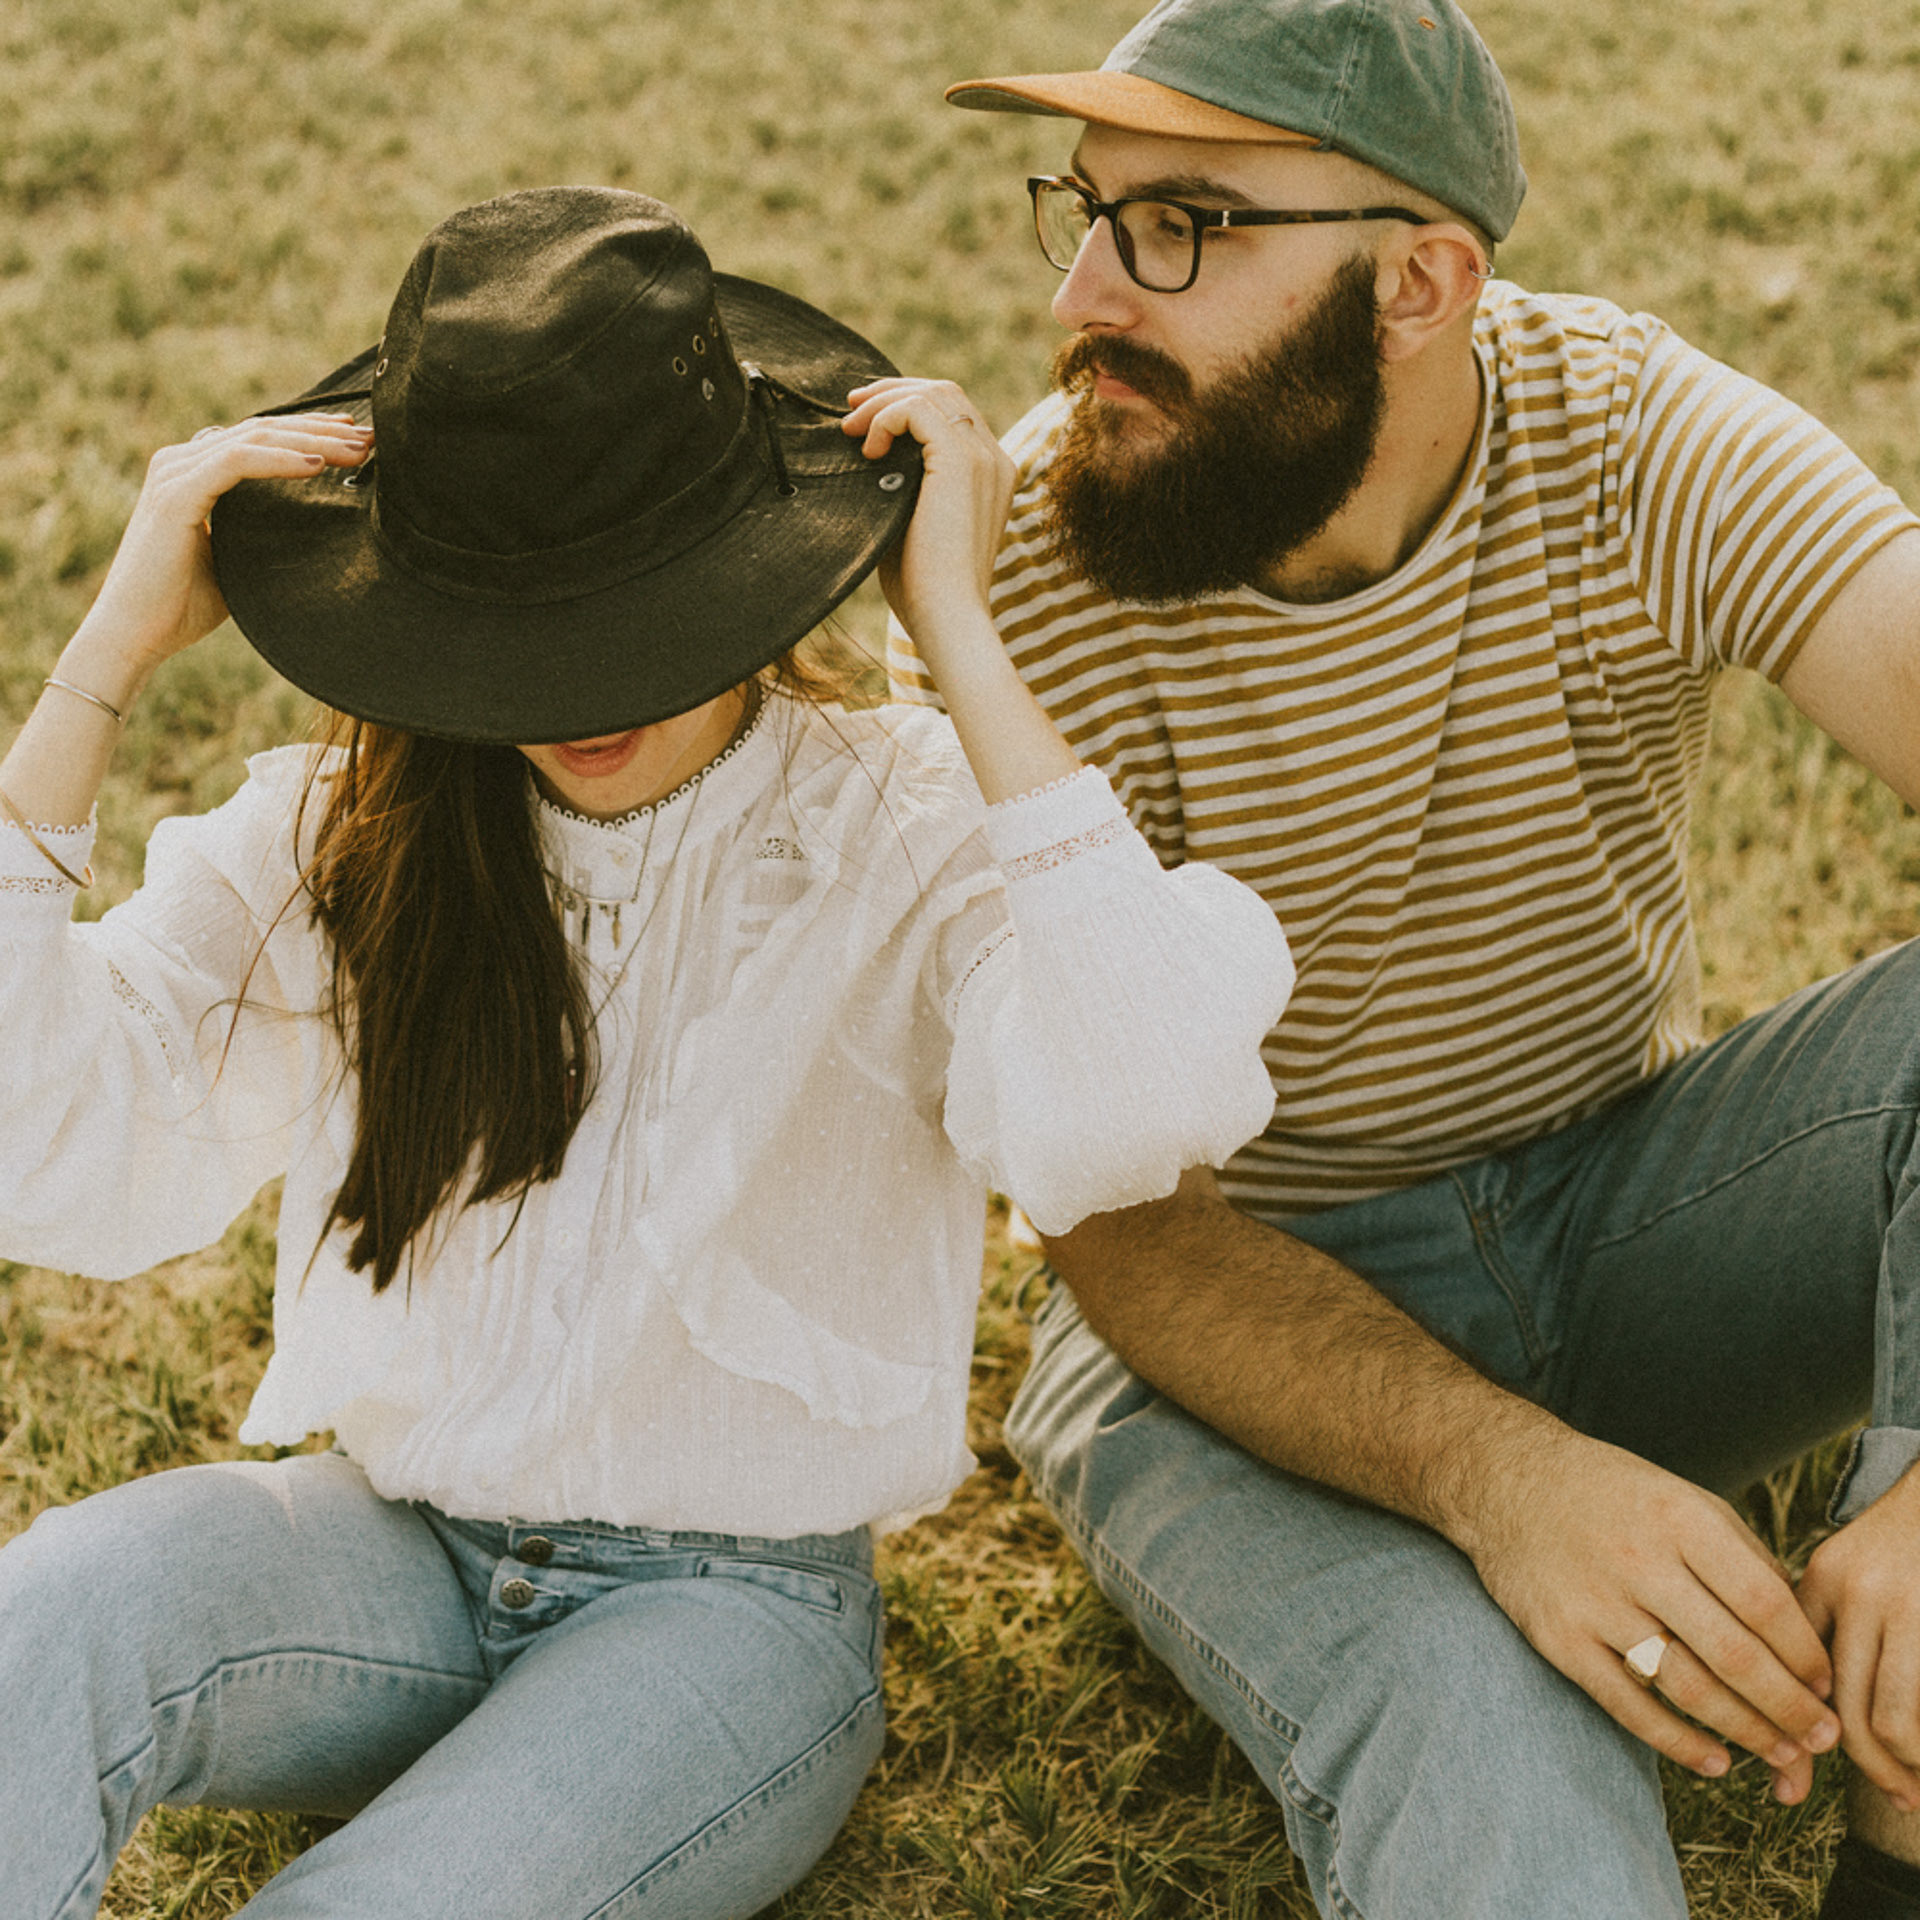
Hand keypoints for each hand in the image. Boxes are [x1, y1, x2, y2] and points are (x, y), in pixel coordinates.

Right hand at [67, 413, 370, 701]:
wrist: (136, 634)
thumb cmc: (184, 606)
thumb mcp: (240, 559)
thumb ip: (266, 533)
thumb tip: (320, 534)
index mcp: (195, 473)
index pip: (261, 438)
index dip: (311, 434)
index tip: (359, 440)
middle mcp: (182, 462)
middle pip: (264, 430)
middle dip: (322, 431)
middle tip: (372, 436)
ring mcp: (175, 473)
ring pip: (256, 438)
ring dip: (312, 440)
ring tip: (360, 449)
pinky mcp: (175, 494)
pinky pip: (237, 461)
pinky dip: (280, 461)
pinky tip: (319, 465)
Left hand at [840, 377, 1013, 669]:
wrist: (947, 617)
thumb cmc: (924, 587)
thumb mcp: (912, 522)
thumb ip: (903, 483)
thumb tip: (865, 456)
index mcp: (990, 474)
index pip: (953, 413)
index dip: (906, 404)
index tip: (863, 420)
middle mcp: (994, 459)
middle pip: (945, 393)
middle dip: (892, 392)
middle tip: (849, 409)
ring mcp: (983, 457)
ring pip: (933, 393)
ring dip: (883, 403)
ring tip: (850, 431)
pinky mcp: (962, 461)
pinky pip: (918, 409)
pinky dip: (885, 419)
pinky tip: (867, 451)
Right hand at [1462, 1426, 1837, 1799]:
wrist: (1505, 1480)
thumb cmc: (1611, 1494)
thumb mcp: (1683, 1498)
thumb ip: (1743, 1558)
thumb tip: (1801, 1638)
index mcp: (1679, 1518)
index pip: (1763, 1601)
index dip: (1804, 1654)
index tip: (1825, 1684)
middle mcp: (1639, 1559)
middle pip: (1734, 1653)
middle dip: (1789, 1707)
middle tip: (1819, 1738)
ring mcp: (1596, 1601)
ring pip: (1688, 1687)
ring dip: (1746, 1732)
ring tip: (1780, 1755)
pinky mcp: (1559, 1637)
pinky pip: (1628, 1705)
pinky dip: (1677, 1743)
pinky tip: (1713, 1761)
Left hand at [1799, 1462, 1919, 1808]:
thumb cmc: (1899, 1548)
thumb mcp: (1848, 1569)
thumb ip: (1823, 1628)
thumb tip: (1806, 1720)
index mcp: (1825, 1579)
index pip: (1792, 1671)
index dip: (1789, 1733)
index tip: (1787, 1784)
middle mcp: (1862, 1594)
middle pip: (1841, 1708)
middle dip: (1865, 1768)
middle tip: (1894, 1796)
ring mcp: (1911, 1611)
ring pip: (1891, 1719)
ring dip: (1906, 1764)